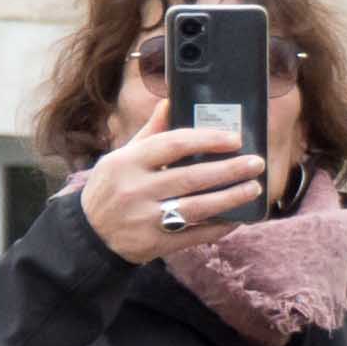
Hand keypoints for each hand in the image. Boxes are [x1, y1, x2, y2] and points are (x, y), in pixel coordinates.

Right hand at [76, 118, 271, 268]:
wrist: (90, 235)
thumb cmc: (112, 187)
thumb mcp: (122, 157)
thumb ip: (150, 132)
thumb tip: (169, 102)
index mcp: (127, 162)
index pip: (173, 144)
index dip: (207, 140)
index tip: (234, 139)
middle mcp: (136, 189)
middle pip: (191, 177)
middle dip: (229, 170)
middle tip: (256, 163)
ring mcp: (145, 218)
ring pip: (197, 207)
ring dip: (230, 198)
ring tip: (254, 188)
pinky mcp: (155, 243)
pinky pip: (195, 235)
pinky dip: (219, 227)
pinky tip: (237, 218)